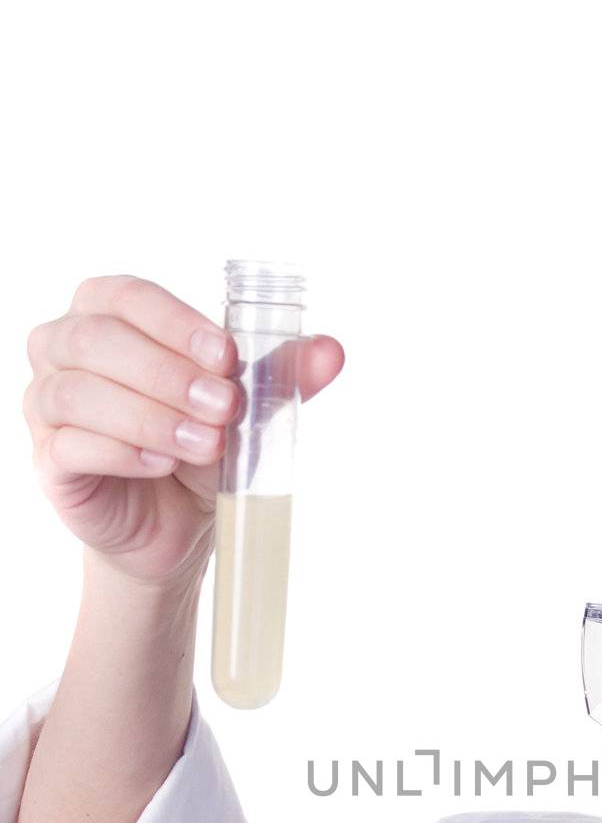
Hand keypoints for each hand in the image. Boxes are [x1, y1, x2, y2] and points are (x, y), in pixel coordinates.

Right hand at [22, 273, 343, 589]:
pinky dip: (121, 452)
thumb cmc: (200, 448)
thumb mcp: (246, 409)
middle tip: (223, 408)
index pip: (129, 297)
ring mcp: (47, 403)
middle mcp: (65, 348)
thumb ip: (282, 376)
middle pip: (97, 340)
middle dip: (166, 373)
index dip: (176, 323)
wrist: (176, 525)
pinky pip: (70, 445)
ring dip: (149, 416)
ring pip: (79, 392)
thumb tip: (333, 351)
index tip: (226, 356)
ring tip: (204, 444)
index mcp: (108, 313)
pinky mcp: (50, 459)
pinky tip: (161, 464)